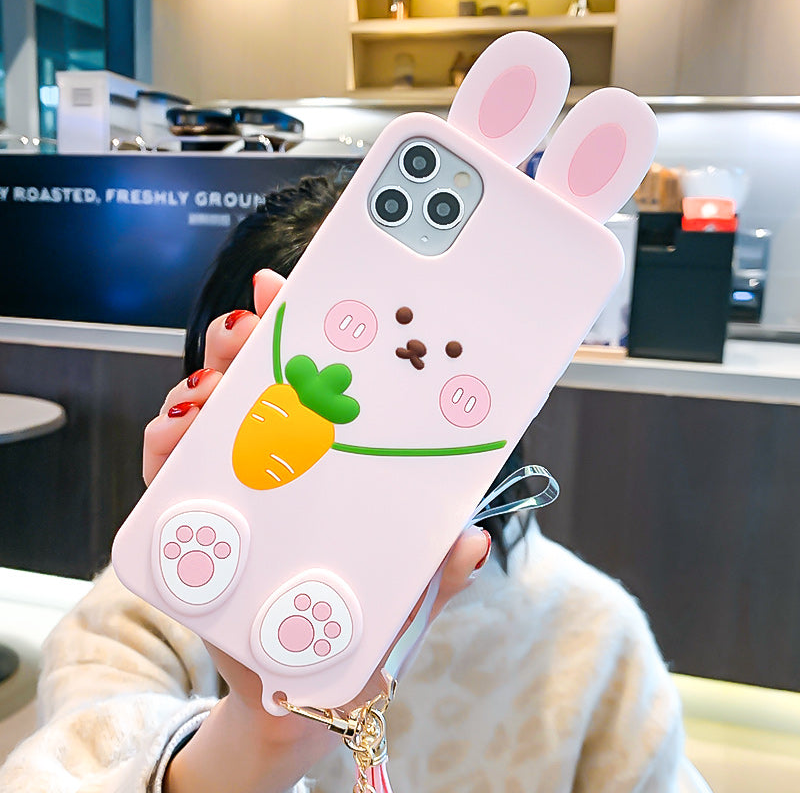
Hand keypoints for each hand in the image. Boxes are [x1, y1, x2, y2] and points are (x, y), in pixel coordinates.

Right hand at [144, 270, 490, 792]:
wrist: (292, 695)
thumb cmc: (351, 637)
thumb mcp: (404, 603)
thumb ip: (437, 574)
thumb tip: (470, 542)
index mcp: (333, 469)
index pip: (317, 385)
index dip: (303, 333)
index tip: (290, 291)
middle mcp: (280, 467)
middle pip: (255, 384)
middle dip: (246, 342)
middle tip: (247, 326)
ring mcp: (232, 490)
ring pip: (206, 416)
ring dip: (205, 384)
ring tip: (214, 384)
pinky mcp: (188, 523)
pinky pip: (165, 473)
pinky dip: (164, 444)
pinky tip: (177, 435)